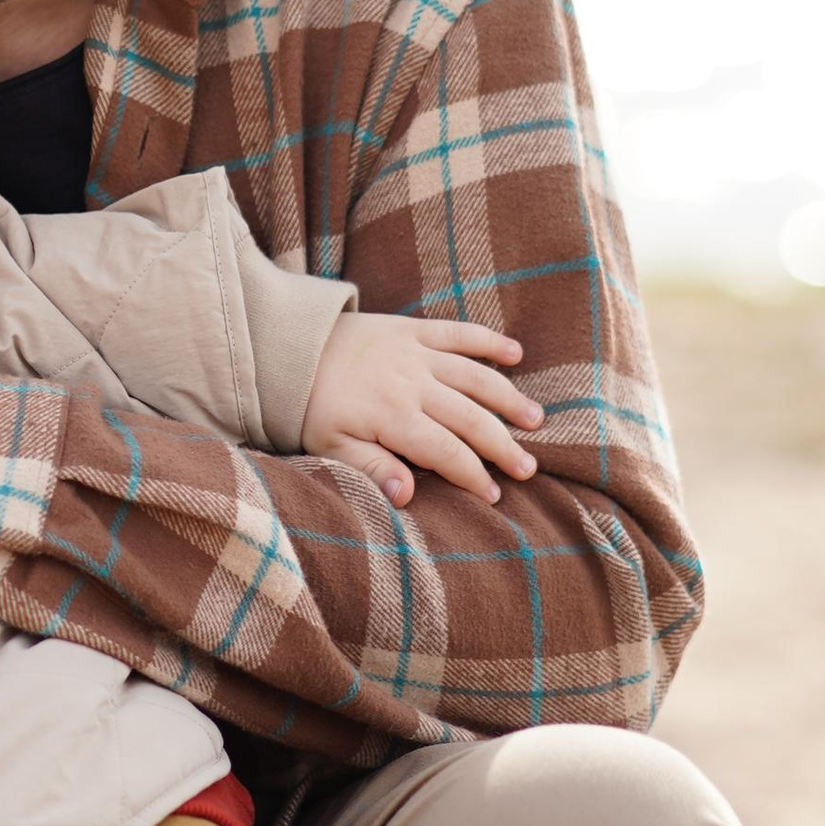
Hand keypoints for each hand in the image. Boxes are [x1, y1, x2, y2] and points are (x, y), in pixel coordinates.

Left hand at [301, 311, 542, 507]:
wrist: (288, 348)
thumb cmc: (310, 406)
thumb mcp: (331, 446)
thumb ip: (372, 469)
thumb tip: (408, 496)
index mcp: (393, 417)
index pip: (446, 452)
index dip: (473, 475)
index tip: (494, 495)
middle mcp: (412, 384)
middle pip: (470, 418)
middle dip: (502, 446)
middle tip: (528, 468)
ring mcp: (417, 354)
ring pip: (475, 377)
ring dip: (508, 398)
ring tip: (535, 420)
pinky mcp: (414, 329)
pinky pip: (460, 332)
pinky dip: (489, 340)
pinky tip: (516, 353)